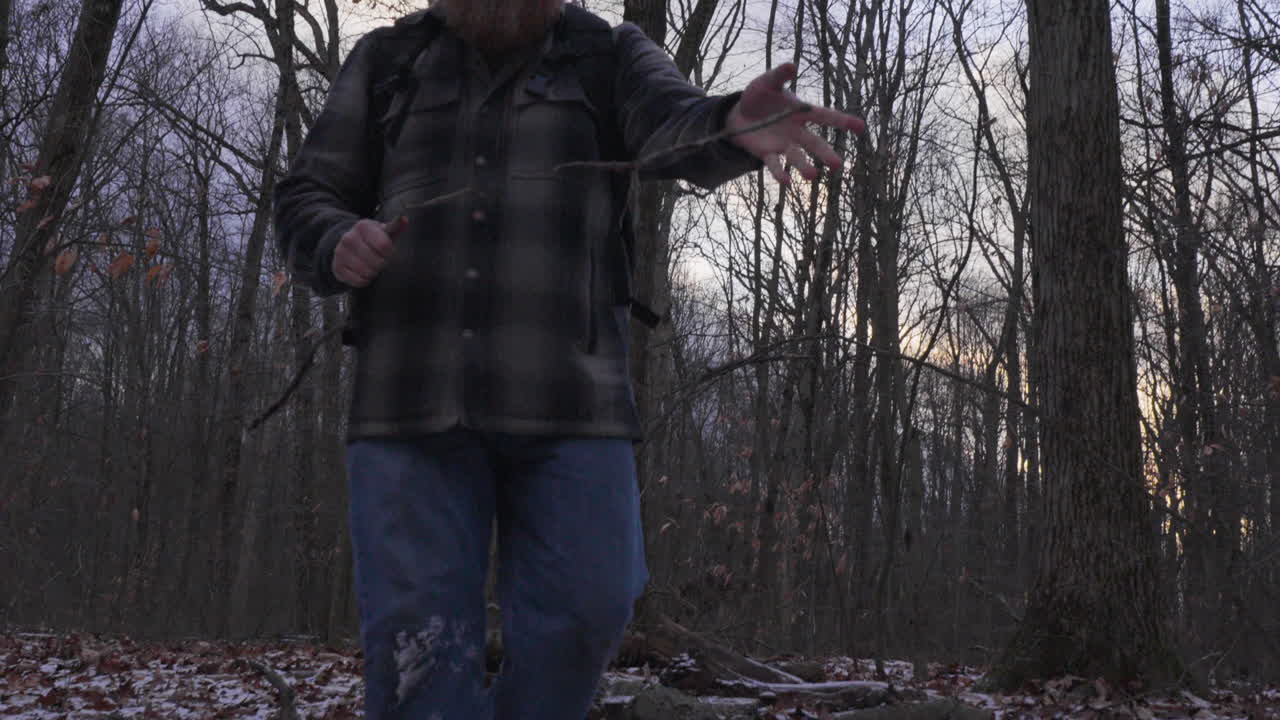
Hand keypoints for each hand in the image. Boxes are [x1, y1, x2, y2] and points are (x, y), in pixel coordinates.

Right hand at [333, 216, 407, 287]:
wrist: (347, 245)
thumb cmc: (371, 239)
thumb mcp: (383, 231)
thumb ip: (395, 226)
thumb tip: (404, 219)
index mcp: (363, 226)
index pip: (383, 245)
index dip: (390, 253)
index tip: (389, 253)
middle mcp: (349, 238)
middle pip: (376, 261)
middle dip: (383, 264)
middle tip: (382, 261)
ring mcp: (341, 253)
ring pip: (367, 272)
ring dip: (374, 273)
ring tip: (374, 267)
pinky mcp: (337, 267)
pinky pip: (359, 281)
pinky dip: (365, 280)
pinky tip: (365, 273)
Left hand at [726, 63, 865, 184]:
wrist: (738, 114)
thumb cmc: (759, 96)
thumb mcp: (767, 83)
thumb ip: (779, 76)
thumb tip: (791, 65)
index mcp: (802, 113)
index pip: (825, 116)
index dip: (843, 121)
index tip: (861, 127)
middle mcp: (797, 132)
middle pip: (814, 143)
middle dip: (826, 153)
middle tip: (838, 165)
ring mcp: (783, 144)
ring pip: (796, 157)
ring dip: (804, 167)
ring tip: (812, 176)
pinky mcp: (767, 154)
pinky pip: (775, 165)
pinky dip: (780, 173)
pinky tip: (786, 182)